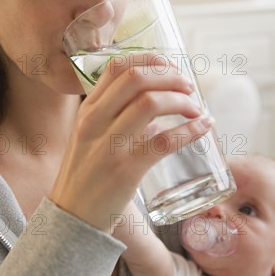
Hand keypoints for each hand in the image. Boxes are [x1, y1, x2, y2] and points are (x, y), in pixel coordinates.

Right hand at [50, 54, 211, 231]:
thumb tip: (159, 114)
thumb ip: (117, 120)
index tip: (170, 65)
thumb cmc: (85, 175)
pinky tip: (202, 128)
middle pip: (136, 78)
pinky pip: (164, 142)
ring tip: (196, 109)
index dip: (149, 59)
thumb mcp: (90, 138)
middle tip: (188, 86)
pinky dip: (189, 131)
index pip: (117, 66)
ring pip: (150, 103)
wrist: (72, 216)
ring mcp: (109, 145)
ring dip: (182, 101)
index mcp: (88, 110)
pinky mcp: (125, 170)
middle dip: (170, 76)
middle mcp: (95, 121)